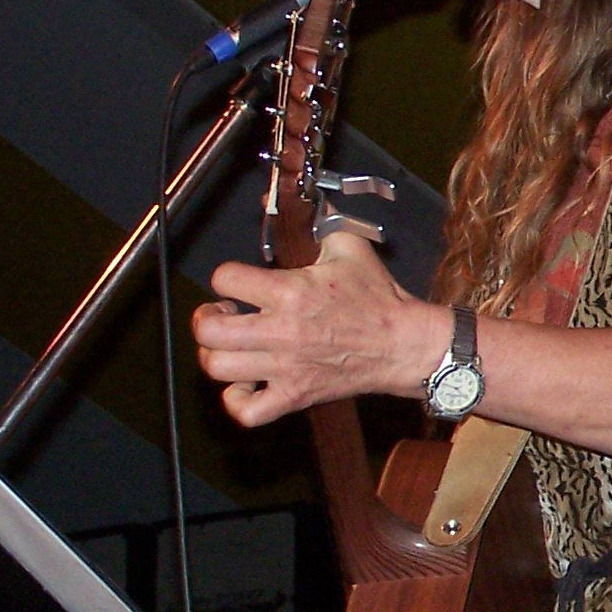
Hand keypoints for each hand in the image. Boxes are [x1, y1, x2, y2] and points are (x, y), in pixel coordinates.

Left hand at [192, 231, 447, 426]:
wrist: (404, 345)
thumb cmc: (378, 300)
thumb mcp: (350, 248)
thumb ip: (317, 223)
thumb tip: (292, 200)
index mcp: (291, 292)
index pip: (224, 279)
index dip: (226, 276)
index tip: (239, 282)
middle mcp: (282, 331)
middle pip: (209, 330)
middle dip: (208, 318)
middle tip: (224, 313)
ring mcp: (286, 367)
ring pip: (218, 368)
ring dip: (216, 355)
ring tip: (233, 346)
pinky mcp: (295, 395)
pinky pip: (247, 411)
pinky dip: (237, 400)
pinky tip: (246, 382)